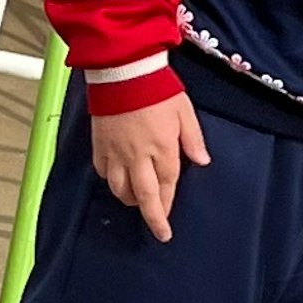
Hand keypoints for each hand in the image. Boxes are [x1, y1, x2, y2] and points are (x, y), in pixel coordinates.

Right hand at [87, 89, 206, 241]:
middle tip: (158, 232)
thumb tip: (203, 162)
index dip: (167, 207)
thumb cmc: (156, 88)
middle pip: (143, 196)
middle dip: (152, 217)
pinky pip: (103, 171)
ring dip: (130, 200)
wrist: (122, 70)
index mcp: (162, 148)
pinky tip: (117, 180)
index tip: (167, 227)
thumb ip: (193, 139)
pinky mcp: (99, 144)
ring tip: (137, 203)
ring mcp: (116, 152)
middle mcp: (138, 156)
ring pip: (119, 188)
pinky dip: (111, 181)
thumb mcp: (184, 111)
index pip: (167, 185)